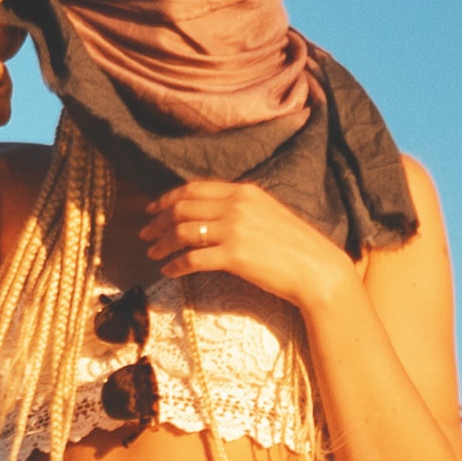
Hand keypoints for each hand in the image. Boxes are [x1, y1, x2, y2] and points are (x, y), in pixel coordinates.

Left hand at [137, 176, 352, 313]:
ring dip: (162, 243)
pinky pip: (192, 258)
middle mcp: (236, 205)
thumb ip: (240, 209)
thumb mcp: (267, 215)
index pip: (194, 189)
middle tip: (144, 235)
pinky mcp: (234, 256)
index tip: (151, 209)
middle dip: (157, 221)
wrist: (317, 270)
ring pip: (183, 231)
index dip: (167, 198)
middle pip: (183, 207)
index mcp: (244, 191)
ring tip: (152, 254)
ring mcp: (234, 229)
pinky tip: (168, 271)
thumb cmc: (295, 247)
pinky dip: (175, 264)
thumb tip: (211, 215)